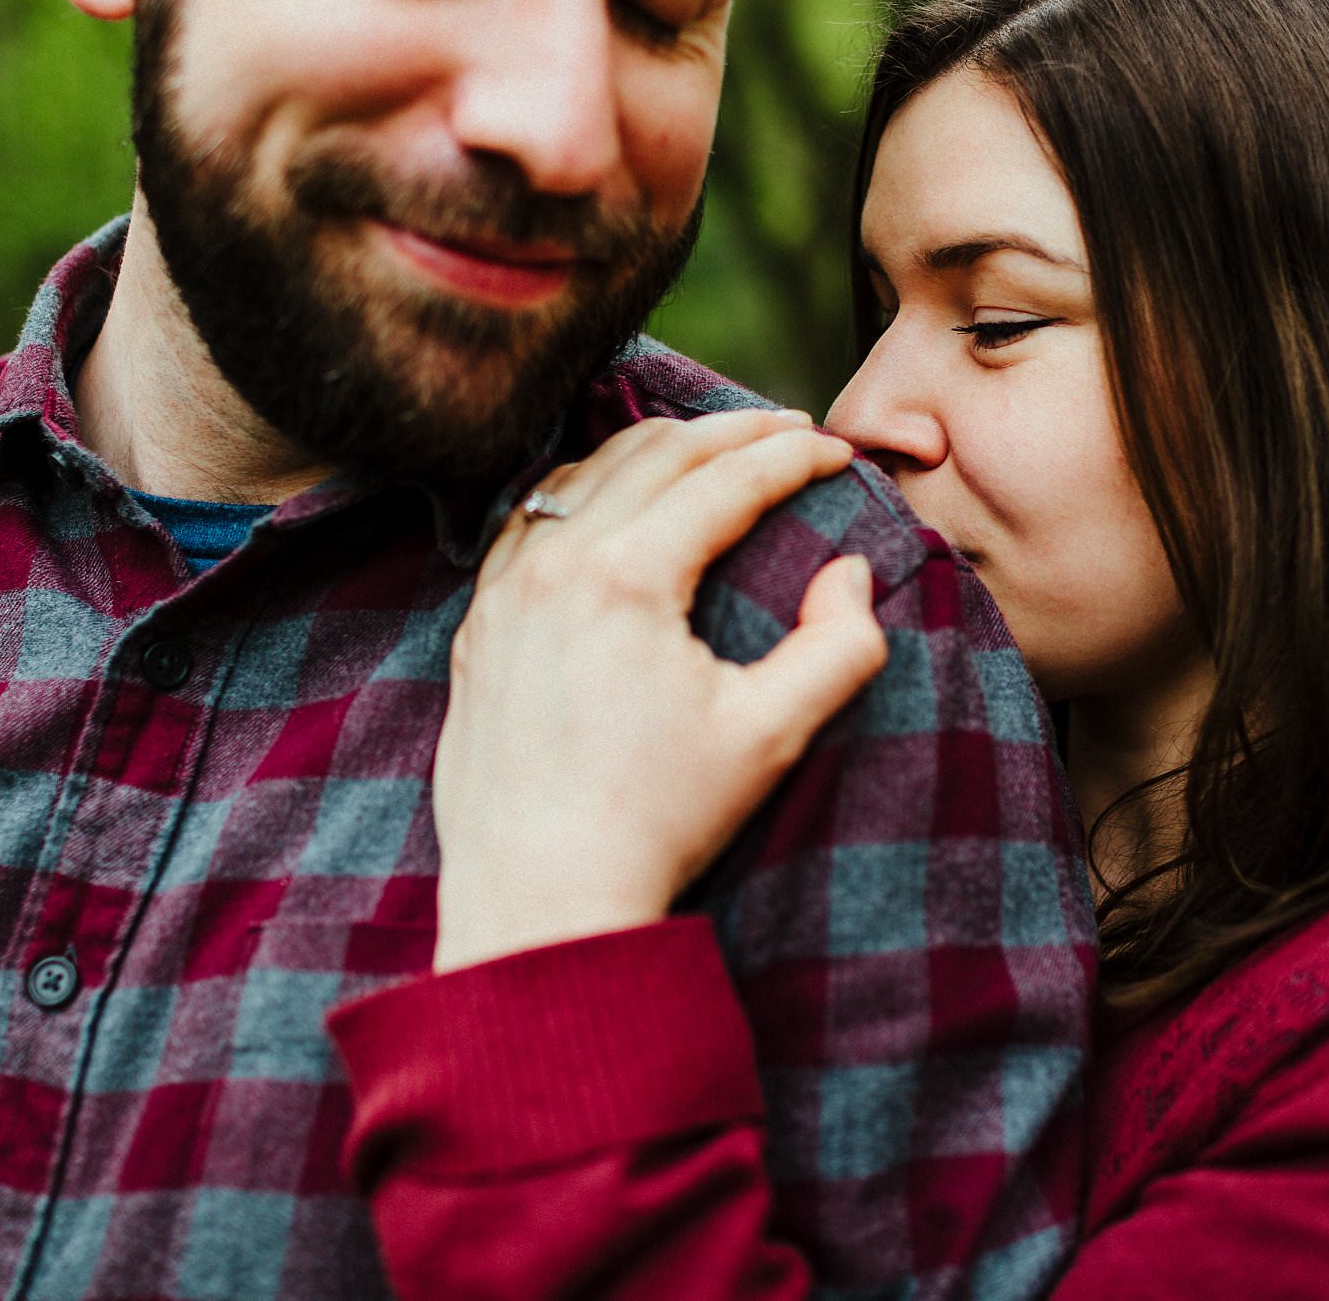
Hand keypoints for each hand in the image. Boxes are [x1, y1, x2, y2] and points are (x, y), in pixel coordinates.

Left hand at [430, 409, 889, 972]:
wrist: (539, 899)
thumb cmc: (657, 822)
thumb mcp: (770, 735)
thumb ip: (838, 644)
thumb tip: (850, 573)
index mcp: (627, 576)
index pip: (726, 481)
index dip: (793, 457)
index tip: (838, 452)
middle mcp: (555, 563)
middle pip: (656, 453)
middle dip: (734, 431)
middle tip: (791, 429)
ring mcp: (505, 590)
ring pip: (584, 472)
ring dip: (658, 447)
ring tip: (714, 447)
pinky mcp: (478, 625)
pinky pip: (528, 519)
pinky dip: (581, 488)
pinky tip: (611, 498)